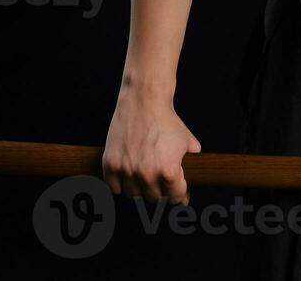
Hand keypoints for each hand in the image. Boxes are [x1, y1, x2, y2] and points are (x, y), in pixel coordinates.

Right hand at [101, 86, 201, 205]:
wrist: (144, 101)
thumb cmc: (166, 121)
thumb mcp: (187, 143)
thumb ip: (190, 169)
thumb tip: (184, 197)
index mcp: (168, 172)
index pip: (174, 197)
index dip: (178, 192)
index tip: (176, 187)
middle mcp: (146, 175)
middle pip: (154, 198)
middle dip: (159, 189)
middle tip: (159, 177)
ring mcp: (126, 171)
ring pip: (133, 195)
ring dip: (139, 188)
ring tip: (143, 174)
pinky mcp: (110, 164)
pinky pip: (113, 188)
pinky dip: (119, 184)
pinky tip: (127, 174)